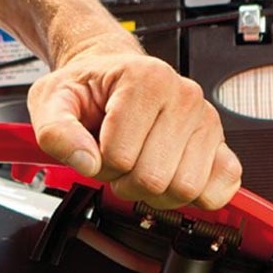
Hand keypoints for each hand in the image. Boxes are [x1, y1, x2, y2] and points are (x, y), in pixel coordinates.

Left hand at [28, 49, 243, 210]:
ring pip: (185, 189)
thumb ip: (56, 132)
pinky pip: (221, 189)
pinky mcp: (221, 145)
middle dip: (126, 182)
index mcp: (146, 80)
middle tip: (118, 161)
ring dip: (155, 192)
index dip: (98, 164)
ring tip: (141, 166)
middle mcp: (184, 96)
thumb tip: (87, 161)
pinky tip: (171, 177)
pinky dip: (195, 197)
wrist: (111, 76)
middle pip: (155, 179)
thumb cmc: (87, 88)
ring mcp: (207, 121)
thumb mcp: (51, 101)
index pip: (119, 157)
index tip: (96, 148)